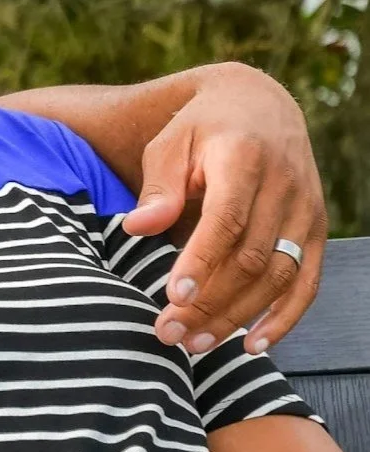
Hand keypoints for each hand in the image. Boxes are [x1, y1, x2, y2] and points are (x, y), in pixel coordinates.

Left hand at [123, 62, 324, 354]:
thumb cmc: (199, 129)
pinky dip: (284, 318)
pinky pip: (307, 282)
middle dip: (210, 302)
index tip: (173, 296)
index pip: (225, 219)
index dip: (201, 260)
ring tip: (194, 343)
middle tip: (168, 333)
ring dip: (237, 316)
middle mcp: (284, 186)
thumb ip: (158, 187)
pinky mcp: (316, 229)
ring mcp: (306, 210)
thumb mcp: (170, 144)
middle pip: (250, 258)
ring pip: (278, 277)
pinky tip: (252, 345)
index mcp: (244, 158)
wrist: (257, 106)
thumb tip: (136, 229)